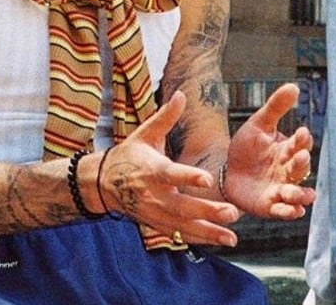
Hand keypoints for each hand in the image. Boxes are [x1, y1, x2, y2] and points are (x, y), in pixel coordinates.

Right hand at [98, 92, 241, 246]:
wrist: (103, 183)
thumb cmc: (130, 154)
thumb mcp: (145, 132)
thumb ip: (165, 116)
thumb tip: (181, 94)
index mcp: (152, 169)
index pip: (171, 173)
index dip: (188, 176)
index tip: (207, 178)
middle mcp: (153, 194)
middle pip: (182, 206)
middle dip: (207, 211)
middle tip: (232, 212)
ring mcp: (154, 212)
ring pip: (182, 226)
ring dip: (208, 232)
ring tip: (232, 238)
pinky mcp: (155, 224)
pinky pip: (178, 235)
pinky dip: (198, 239)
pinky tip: (220, 241)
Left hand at [223, 83, 316, 218]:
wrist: (226, 173)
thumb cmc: (247, 148)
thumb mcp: (258, 125)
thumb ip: (276, 107)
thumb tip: (294, 86)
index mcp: (287, 149)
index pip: (300, 144)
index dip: (302, 140)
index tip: (301, 133)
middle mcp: (287, 170)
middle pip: (300, 168)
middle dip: (301, 163)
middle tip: (299, 157)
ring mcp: (280, 189)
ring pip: (297, 193)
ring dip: (301, 194)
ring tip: (301, 193)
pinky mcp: (270, 206)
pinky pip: (284, 211)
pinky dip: (290, 212)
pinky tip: (294, 211)